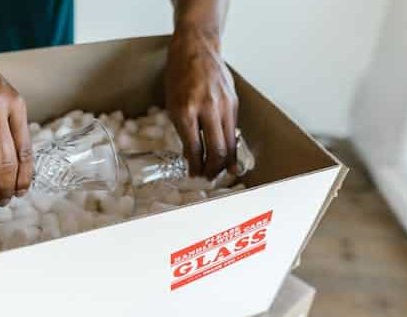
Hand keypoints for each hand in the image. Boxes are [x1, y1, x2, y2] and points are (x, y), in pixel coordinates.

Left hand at [165, 26, 238, 178]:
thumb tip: (191, 156)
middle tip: (208, 178)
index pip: (195, 148)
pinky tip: (226, 154)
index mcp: (186, 111)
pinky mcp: (234, 102)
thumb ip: (183, 130)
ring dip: (225, 161)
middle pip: (217, 150)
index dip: (196, 167)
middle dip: (213, 169)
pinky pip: (233, 130)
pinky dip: (230, 145)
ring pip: (230, 143)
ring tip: (219, 171)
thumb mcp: (172, 104)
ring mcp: (224, 105)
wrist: (196, 49)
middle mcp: (207, 109)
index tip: (195, 175)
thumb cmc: (179, 75)